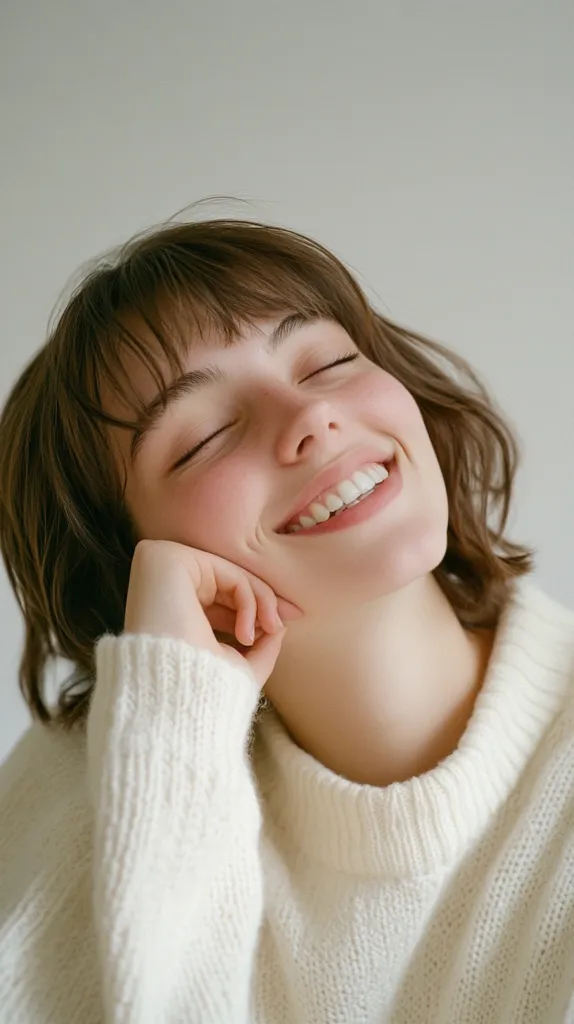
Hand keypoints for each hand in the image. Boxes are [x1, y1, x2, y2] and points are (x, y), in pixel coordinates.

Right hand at [124, 539, 301, 687]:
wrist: (168, 692)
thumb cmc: (196, 686)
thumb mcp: (237, 665)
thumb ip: (261, 645)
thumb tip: (280, 624)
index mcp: (173, 609)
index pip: (220, 599)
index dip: (255, 610)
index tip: (283, 625)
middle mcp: (166, 587)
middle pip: (228, 584)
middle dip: (265, 602)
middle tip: (290, 619)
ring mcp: (166, 571)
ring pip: (232, 576)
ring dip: (261, 603)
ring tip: (268, 631)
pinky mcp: (174, 560)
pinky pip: (231, 574)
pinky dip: (250, 601)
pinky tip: (245, 634)